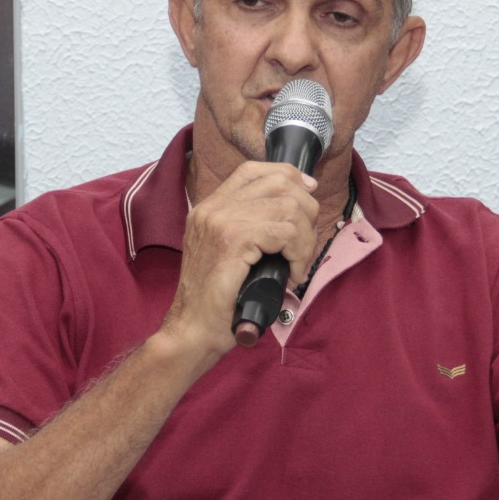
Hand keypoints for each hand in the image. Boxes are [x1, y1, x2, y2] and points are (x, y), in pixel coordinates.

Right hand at [159, 162, 319, 356]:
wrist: (191, 329)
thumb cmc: (215, 300)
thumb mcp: (228, 254)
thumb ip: (250, 229)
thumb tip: (294, 211)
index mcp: (209, 208)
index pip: (253, 170)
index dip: (288, 176)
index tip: (307, 194)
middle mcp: (213, 209)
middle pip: (278, 182)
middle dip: (306, 211)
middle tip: (303, 245)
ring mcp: (221, 222)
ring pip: (288, 207)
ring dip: (305, 238)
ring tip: (298, 263)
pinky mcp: (233, 241)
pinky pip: (285, 232)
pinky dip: (299, 253)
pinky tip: (292, 273)